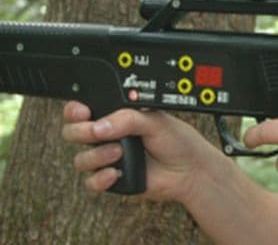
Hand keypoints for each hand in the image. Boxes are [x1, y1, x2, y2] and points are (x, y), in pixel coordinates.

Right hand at [61, 101, 226, 202]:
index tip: (82, 112)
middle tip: (97, 133)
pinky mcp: (112, 179)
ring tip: (119, 152)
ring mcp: (108, 158)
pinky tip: (116, 173)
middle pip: (73, 133)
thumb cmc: (177, 140)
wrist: (190, 170)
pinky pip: (91, 182)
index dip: (75, 110)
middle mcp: (108, 136)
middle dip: (80, 132)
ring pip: (81, 159)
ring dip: (96, 155)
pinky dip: (101, 178)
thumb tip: (99, 126)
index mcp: (116, 116)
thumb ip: (127, 119)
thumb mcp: (155, 120)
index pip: (84, 110)